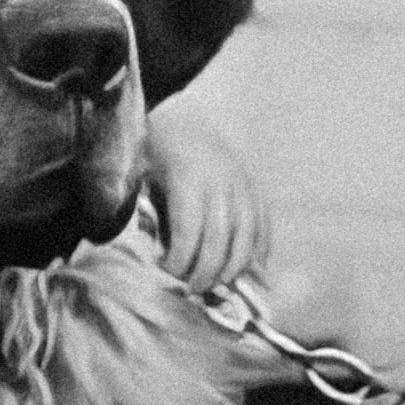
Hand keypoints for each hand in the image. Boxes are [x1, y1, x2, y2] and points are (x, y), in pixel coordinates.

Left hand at [144, 110, 267, 295]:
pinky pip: (264, 225)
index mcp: (188, 177)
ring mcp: (243, 184)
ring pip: (247, 237)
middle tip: (193, 288)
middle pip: (220, 241)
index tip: (168, 272)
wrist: (188, 115)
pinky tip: (248, 269)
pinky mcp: (257, 188)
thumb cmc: (159, 149)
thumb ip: (145, 209)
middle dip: (206, 272)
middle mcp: (221, 181)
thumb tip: (151, 253)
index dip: (180, 260)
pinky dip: (259, 251)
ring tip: (218, 283)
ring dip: (234, 267)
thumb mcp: (141, 172)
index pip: (188, 232)